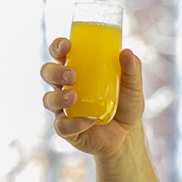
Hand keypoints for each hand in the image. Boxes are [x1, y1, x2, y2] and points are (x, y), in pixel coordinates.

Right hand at [39, 39, 144, 158]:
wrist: (127, 136)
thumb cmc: (126, 106)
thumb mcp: (133, 87)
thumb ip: (132, 69)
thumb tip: (127, 52)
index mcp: (77, 70)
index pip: (60, 54)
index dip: (58, 47)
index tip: (67, 45)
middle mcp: (65, 87)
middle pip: (48, 73)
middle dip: (55, 72)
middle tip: (72, 75)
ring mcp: (64, 108)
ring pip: (48, 99)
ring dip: (58, 97)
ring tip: (74, 96)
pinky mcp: (67, 129)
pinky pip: (62, 126)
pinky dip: (73, 123)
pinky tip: (88, 122)